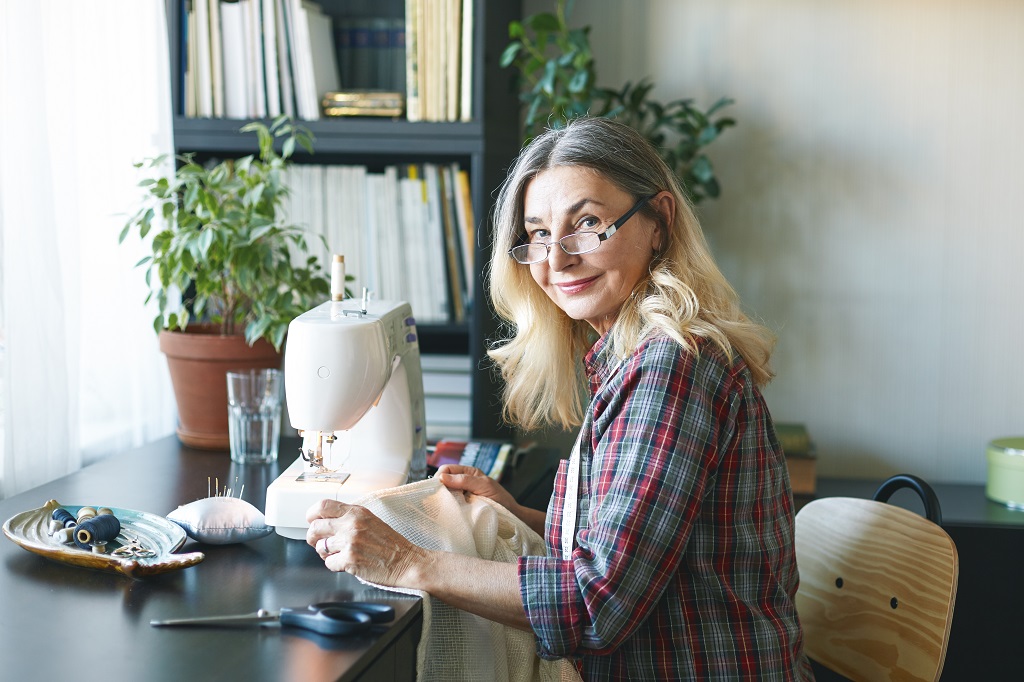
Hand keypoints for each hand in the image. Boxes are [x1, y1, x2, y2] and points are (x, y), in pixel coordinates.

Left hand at [305, 499, 424, 585]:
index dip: (312, 515)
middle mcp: (351, 524)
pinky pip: (329, 563)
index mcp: (356, 512)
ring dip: (325, 553)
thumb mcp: (371, 521)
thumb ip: (349, 518)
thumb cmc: (391, 544)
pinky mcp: (349, 560)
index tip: (312, 520)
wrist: (406, 561)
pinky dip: (335, 565)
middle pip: (315, 527)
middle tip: (318, 542)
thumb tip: (326, 522)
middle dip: (313, 537)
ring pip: (320, 547)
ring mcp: (350, 542)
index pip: (322, 506)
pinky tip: (346, 563)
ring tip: (338, 554)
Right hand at [435, 464, 518, 512]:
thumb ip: (465, 480)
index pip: (447, 469)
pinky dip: (446, 507)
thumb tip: (442, 477)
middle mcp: (463, 482)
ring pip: (444, 494)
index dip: (440, 477)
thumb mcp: (484, 486)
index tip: (437, 488)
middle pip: (443, 481)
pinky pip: (449, 505)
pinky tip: (447, 511)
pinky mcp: (461, 507)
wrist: (510, 516)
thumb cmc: (501, 499)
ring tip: (441, 506)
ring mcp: (461, 495)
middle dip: (439, 488)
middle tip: (437, 499)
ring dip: (442, 499)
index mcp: (468, 473)